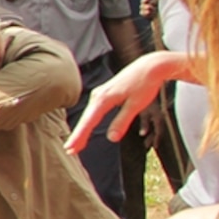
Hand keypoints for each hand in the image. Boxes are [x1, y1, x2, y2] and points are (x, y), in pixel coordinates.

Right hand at [69, 51, 188, 152]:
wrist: (149, 66)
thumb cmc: (145, 84)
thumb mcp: (136, 105)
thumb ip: (122, 121)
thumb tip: (112, 138)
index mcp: (104, 98)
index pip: (89, 121)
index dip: (79, 136)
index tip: (71, 147)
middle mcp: (98, 96)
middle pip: (85, 120)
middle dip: (77, 136)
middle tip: (70, 151)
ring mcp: (100, 94)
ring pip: (88, 116)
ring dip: (82, 130)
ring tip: (76, 144)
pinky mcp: (104, 94)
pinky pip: (93, 111)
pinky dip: (89, 122)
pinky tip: (86, 129)